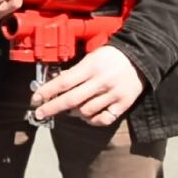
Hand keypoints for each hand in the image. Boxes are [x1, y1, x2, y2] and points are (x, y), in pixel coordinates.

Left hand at [31, 46, 145, 126]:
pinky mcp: (123, 104)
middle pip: (70, 99)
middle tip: (39, 113)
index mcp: (91, 67)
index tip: (35, 99)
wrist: (141, 57)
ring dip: (73, 113)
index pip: (63, 82)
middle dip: (51, 108)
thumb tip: (56, 84)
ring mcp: (112, 94)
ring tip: (70, 109)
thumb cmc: (112, 56)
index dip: (47, 92)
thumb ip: (76, 71)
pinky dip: (92, 120)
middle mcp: (101, 81)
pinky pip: (103, 119)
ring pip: (85, 111)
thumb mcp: (91, 57)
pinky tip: (87, 116)